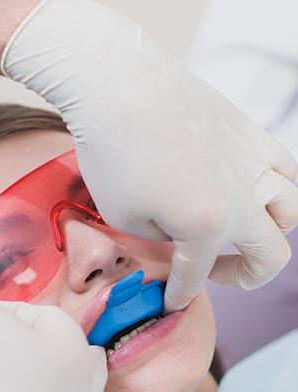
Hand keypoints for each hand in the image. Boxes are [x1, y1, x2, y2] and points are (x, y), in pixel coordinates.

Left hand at [2, 0, 297, 311]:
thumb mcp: (124, 218)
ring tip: (239, 232)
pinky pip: (285, 168)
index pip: (197, 275)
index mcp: (208, 226)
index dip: (180, 294)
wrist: (118, 88)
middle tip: (213, 272)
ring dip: (270, 232)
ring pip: (292, 210)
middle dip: (244, 277)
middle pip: (271, 255)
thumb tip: (178, 235)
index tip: (170, 302)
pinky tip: (249, 189)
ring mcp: (254, 162)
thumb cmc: (112, 155)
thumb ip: (161, 239)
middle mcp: (244, 198)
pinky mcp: (251, 132)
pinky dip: (275, 189)